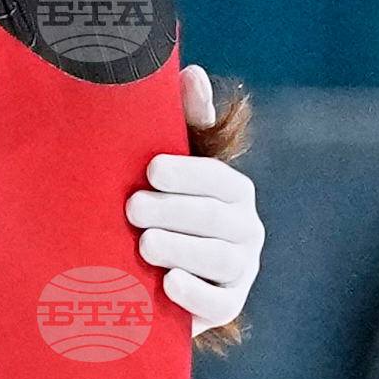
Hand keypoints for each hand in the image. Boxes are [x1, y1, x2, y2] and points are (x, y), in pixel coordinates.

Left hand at [127, 66, 262, 328]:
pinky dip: (194, 293)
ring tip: (144, 243)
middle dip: (176, 211)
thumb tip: (191, 72)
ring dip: (181, 249)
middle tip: (132, 207)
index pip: (219, 179)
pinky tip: (167, 283)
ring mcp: (239, 270)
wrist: (153, 279)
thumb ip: (185, 123)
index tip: (151, 169)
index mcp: (234, 192)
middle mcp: (245, 229)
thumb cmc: (161, 210)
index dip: (188, 173)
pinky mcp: (227, 306)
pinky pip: (218, 303)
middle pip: (217, 219)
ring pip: (219, 259)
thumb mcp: (171, 168)